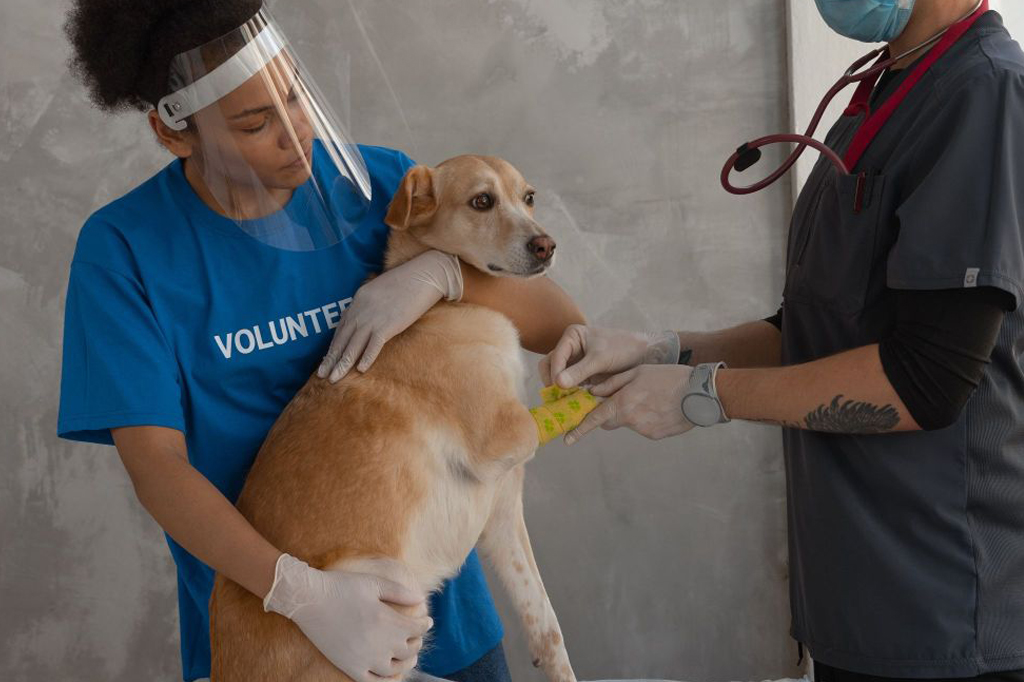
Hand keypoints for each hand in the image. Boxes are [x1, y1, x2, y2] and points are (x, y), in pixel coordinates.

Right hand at [263, 554, 431, 681]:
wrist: (309, 599)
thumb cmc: (342, 586)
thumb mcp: (374, 583)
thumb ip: (399, 592)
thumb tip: (420, 600)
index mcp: (386, 621)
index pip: (417, 629)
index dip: (425, 625)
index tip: (427, 620)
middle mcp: (378, 643)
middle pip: (409, 650)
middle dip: (417, 641)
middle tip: (417, 636)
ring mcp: (364, 659)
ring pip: (395, 669)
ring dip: (406, 662)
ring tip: (409, 656)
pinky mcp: (349, 667)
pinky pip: (373, 681)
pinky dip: (386, 679)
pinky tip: (389, 672)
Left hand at [318, 250, 462, 382]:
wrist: (423, 275)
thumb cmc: (405, 282)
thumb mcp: (379, 290)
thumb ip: (368, 304)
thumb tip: (364, 318)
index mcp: (358, 301)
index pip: (341, 329)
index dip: (333, 347)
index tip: (327, 361)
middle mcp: (361, 310)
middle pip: (343, 339)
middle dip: (331, 359)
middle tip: (321, 375)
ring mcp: (374, 318)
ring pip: (354, 345)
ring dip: (343, 364)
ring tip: (334, 379)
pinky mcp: (388, 324)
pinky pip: (374, 344)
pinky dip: (367, 357)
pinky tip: (361, 370)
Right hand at [539, 325, 680, 388]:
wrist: (643, 355)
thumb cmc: (622, 348)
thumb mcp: (600, 359)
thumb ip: (579, 371)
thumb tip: (558, 384)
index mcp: (572, 337)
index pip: (555, 356)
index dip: (555, 372)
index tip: (559, 387)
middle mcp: (570, 348)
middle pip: (550, 366)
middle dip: (552, 381)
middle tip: (557, 397)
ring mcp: (575, 362)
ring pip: (558, 376)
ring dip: (560, 389)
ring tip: (564, 402)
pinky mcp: (582, 375)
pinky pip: (570, 385)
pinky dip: (569, 394)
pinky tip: (573, 403)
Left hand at [563, 364, 694, 444]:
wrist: (700, 394)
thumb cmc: (668, 377)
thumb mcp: (637, 372)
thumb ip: (612, 383)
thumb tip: (592, 392)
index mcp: (623, 402)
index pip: (595, 418)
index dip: (580, 430)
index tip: (567, 440)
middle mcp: (630, 419)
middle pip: (610, 421)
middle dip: (611, 413)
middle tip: (624, 398)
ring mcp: (643, 430)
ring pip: (628, 423)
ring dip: (633, 413)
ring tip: (652, 398)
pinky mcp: (655, 435)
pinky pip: (644, 427)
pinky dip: (647, 419)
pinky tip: (661, 407)